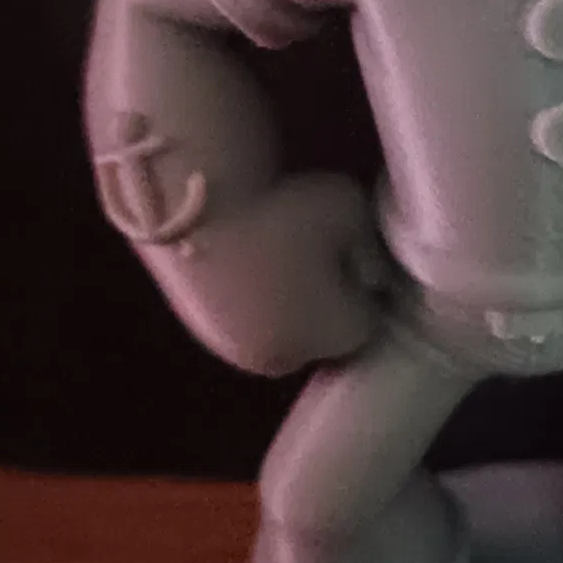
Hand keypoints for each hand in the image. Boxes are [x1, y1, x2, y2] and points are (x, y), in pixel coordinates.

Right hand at [98, 142, 388, 376]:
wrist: (190, 205)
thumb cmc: (282, 206)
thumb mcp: (350, 208)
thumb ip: (372, 249)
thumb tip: (372, 277)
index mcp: (336, 334)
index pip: (367, 319)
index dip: (360, 282)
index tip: (345, 248)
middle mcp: (291, 358)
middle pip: (322, 335)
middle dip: (323, 302)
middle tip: (308, 250)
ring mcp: (241, 352)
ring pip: (281, 332)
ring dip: (283, 305)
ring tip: (271, 253)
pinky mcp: (204, 336)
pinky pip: (243, 325)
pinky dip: (247, 302)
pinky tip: (241, 261)